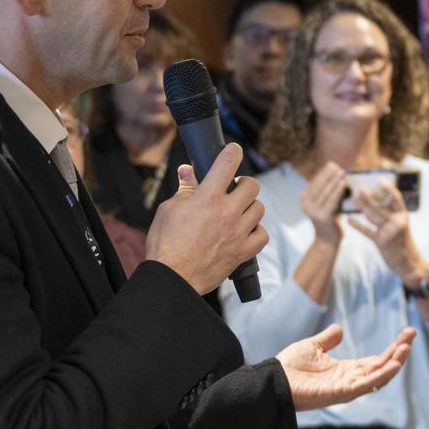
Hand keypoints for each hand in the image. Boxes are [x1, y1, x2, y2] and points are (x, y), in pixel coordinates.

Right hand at [146, 143, 267, 294]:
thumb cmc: (166, 244)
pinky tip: (244, 231)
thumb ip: (184, 189)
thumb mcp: (169, 210)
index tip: (233, 150)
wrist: (173, 278)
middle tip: (233, 189)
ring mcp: (238, 233)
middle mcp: (227, 213)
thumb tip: (186, 170)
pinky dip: (256, 231)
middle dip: (243, 183)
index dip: (232, 152)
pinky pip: (263, 235)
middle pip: (252, 185)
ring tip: (237, 211)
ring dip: (249, 206)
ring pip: (259, 208)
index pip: (227, 164)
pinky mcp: (243, 252)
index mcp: (207, 198)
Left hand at [276, 323, 414, 410]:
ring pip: (378, 375)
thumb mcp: (312, 346)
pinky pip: (366, 385)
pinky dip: (381, 376)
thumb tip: (340, 330)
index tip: (406, 333)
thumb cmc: (289, 367)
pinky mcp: (341, 393)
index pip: (376, 360)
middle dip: (399, 351)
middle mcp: (350, 380)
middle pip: (382, 366)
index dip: (392, 348)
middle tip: (412, 334)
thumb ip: (328, 339)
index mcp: (346, 371)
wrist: (273, 379)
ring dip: (394, 362)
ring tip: (407, 347)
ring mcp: (347, 387)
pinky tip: (394, 365)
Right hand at [301, 162, 347, 244]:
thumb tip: (335, 173)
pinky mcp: (321, 216)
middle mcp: (306, 204)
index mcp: (305, 198)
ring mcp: (312, 210)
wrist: (327, 240)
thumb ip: (326, 191)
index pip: (315, 182)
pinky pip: (331, 201)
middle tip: (337, 165)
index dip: (323, 172)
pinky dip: (337, 191)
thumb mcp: (325, 203)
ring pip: (325, 192)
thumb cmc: (329, 220)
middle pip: (319, 185)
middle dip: (328, 174)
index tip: (332, 164)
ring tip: (341, 172)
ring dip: (334, 180)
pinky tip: (343, 183)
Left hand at [348, 182, 428, 283]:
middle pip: (381, 206)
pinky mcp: (382, 242)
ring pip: (373, 216)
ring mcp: (390, 232)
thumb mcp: (401, 225)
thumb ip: (391, 213)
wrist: (408, 262)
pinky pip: (367, 231)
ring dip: (362, 206)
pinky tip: (348, 220)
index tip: (380, 179)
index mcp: (403, 215)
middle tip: (360, 187)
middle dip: (370, 197)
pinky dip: (357, 225)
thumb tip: (374, 198)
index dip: (389, 188)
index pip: (397, 198)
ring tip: (353, 198)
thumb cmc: (401, 241)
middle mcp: (397, 222)